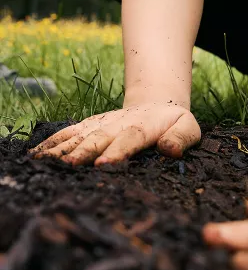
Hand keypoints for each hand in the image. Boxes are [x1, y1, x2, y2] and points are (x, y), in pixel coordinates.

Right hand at [29, 101, 199, 165]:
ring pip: (81, 134)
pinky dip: (53, 142)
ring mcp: (103, 123)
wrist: (159, 104)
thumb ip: (181, 138)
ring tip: (43, 161)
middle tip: (70, 164)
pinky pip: (70, 132)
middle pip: (101, 136)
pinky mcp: (91, 125)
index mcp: (146, 126)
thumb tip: (170, 150)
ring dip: (63, 147)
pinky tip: (36, 154)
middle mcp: (120, 123)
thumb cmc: (175, 123)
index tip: (105, 163)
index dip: (118, 150)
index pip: (132, 137)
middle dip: (85, 150)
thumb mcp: (189, 128)